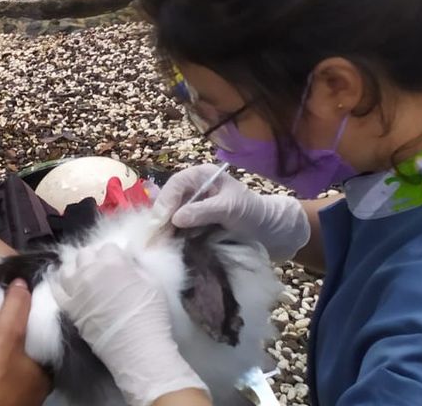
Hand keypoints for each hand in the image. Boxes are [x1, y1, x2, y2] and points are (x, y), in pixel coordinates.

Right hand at [0, 281, 49, 405]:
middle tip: (8, 329)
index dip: (40, 332)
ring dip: (9, 364)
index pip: (49, 348)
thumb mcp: (5, 334)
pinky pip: (3, 388)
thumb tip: (23, 283)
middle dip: (23, 349)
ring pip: (18, 377)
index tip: (27, 318)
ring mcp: (20, 404)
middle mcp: (38, 393)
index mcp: (46, 376)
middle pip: (32, 363)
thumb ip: (15, 308)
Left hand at [50, 245, 206, 405]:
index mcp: (112, 262)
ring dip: (75, 268)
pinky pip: (55, 289)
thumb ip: (138, 266)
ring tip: (83, 275)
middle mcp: (89, 272)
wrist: (137, 347)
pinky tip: (61, 282)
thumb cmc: (150, 315)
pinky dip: (57, 283)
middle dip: (94, 258)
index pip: (108, 248)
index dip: (115, 255)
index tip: (120, 263)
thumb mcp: (153, 283)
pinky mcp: (68, 308)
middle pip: (85, 254)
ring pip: (67, 268)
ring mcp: (75, 290)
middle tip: (103, 270)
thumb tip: (128, 258)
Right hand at [156, 165, 309, 261]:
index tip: (160, 221)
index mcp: (202, 176)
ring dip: (163, 229)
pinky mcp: (193, 222)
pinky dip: (170, 235)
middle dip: (159, 218)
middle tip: (152, 238)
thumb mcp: (230, 209)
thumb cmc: (253, 213)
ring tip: (156, 244)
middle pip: (168, 199)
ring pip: (170, 214)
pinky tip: (166, 245)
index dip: (165, 201)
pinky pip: (176, 226)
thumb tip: (176, 218)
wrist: (270, 231)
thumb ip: (203, 211)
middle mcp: (194, 189)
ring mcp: (193, 205)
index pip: (176, 184)